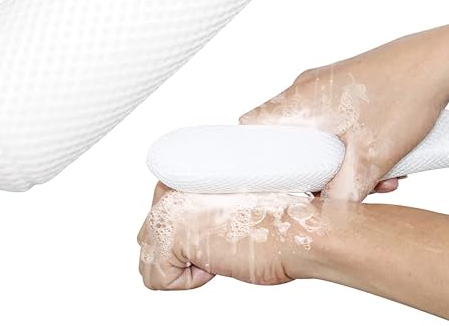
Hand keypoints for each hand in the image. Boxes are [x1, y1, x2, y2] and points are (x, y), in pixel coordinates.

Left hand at [137, 182, 324, 289]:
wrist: (297, 227)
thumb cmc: (278, 215)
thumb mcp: (233, 197)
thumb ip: (204, 197)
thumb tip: (197, 218)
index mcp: (186, 167)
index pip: (162, 207)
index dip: (192, 229)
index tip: (220, 228)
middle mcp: (171, 180)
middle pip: (152, 230)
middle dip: (183, 245)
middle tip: (222, 241)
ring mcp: (166, 206)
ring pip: (150, 255)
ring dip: (186, 263)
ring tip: (220, 250)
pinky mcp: (169, 234)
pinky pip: (156, 278)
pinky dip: (188, 281)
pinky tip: (216, 263)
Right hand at [239, 29, 448, 200]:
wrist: (438, 61)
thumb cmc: (401, 97)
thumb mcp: (371, 157)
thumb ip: (342, 194)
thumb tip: (325, 217)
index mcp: (299, 100)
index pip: (252, 126)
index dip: (255, 154)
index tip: (271, 178)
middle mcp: (306, 88)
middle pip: (290, 135)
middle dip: (314, 167)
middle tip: (340, 184)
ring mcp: (327, 83)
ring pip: (319, 130)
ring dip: (342, 157)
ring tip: (381, 174)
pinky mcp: (347, 83)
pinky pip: (337, 118)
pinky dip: (353, 140)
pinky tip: (386, 154)